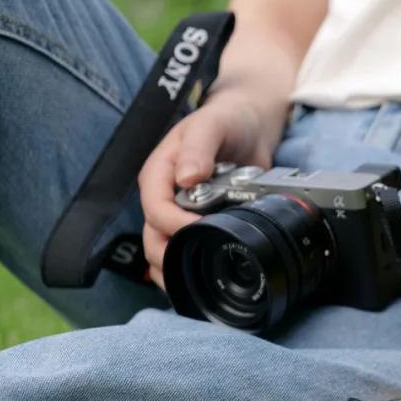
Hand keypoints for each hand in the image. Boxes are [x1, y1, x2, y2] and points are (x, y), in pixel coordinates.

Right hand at [138, 84, 287, 289]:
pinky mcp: (198, 222)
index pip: (156, 208)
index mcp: (159, 174)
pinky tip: (204, 276)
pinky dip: (191, 265)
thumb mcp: (212, 125)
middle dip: (168, 257)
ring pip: (164, 249)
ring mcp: (180, 212)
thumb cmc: (226, 119)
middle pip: (153, 237)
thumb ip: (198, 148)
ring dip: (174, 269)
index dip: (174, 225)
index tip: (201, 230)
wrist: (248, 123)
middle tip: (196, 267)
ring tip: (197, 281)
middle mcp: (165, 196)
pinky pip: (185, 249)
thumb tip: (187, 177)